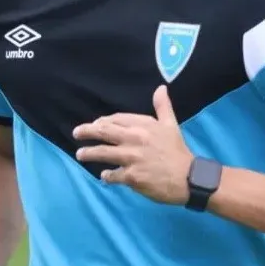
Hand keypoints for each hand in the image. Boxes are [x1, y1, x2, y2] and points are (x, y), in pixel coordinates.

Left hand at [73, 85, 193, 204]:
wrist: (188, 177)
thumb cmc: (178, 150)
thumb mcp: (171, 124)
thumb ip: (163, 106)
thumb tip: (161, 88)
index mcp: (143, 125)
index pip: (116, 119)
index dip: (103, 121)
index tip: (95, 124)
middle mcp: (134, 139)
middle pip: (104, 132)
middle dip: (87, 131)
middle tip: (76, 133)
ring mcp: (132, 158)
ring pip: (103, 153)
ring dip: (89, 153)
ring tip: (80, 154)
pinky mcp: (132, 177)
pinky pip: (113, 175)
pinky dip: (107, 176)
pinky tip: (104, 176)